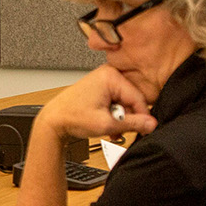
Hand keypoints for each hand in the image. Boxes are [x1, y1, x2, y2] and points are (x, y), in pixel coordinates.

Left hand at [35, 65, 157, 141]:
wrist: (53, 120)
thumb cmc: (71, 117)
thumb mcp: (106, 124)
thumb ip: (132, 124)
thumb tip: (151, 124)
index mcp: (110, 76)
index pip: (138, 98)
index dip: (143, 117)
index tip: (145, 130)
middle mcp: (108, 74)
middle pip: (132, 100)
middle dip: (128, 118)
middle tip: (120, 131)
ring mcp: (104, 80)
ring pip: (124, 102)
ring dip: (120, 119)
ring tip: (111, 130)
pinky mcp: (101, 87)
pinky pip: (116, 101)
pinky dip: (114, 115)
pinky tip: (108, 124)